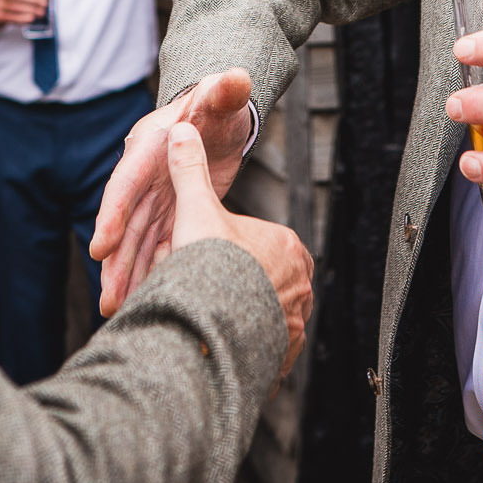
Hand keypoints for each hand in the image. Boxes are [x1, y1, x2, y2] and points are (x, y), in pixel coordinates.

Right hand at [90, 67, 254, 316]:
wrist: (217, 117)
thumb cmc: (218, 104)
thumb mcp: (222, 96)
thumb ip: (225, 91)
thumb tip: (236, 78)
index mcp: (151, 146)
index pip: (126, 182)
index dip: (112, 215)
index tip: (100, 247)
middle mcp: (146, 175)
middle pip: (127, 223)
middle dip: (117, 263)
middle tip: (109, 301)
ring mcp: (156, 197)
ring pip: (138, 242)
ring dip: (129, 276)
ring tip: (120, 313)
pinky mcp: (171, 213)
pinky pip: (158, 247)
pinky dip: (153, 272)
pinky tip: (151, 302)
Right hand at [166, 120, 312, 373]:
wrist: (214, 325)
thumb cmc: (210, 262)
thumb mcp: (196, 209)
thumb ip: (191, 170)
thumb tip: (182, 128)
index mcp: (286, 245)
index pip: (256, 243)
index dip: (224, 249)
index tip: (205, 257)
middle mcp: (301, 284)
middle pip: (260, 281)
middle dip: (235, 286)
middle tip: (205, 290)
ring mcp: (295, 321)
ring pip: (265, 316)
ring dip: (242, 319)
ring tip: (213, 320)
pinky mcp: (285, 354)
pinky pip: (267, 349)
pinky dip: (247, 347)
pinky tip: (225, 345)